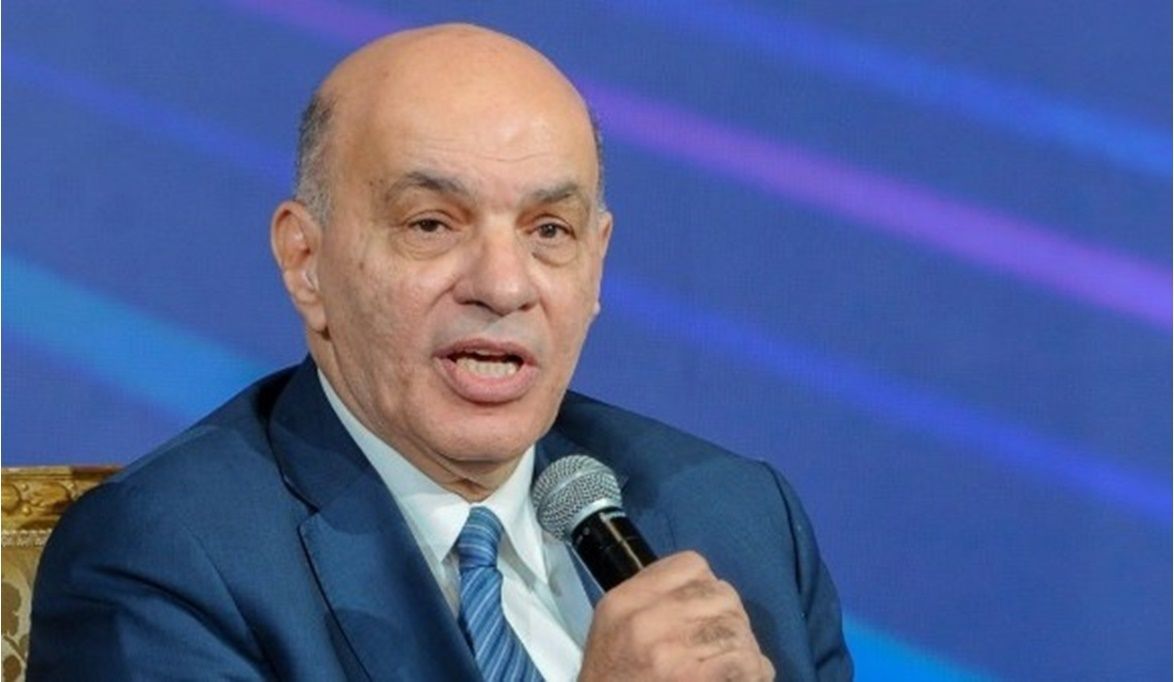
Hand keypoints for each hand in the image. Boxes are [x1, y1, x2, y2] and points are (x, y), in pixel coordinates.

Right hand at [578, 551, 774, 681]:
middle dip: (731, 619)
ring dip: (744, 648)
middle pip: (721, 594)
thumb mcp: (615, 627)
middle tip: (724, 644)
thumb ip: (653, 601)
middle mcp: (645, 619)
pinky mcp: (692, 679)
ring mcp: (669, 651)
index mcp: (625, 600)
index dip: (708, 586)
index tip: (706, 611)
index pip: (691, 565)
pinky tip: (745, 678)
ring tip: (734, 666)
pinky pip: (744, 659)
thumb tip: (709, 591)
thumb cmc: (613, 679)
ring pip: (737, 628)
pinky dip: (753, 670)